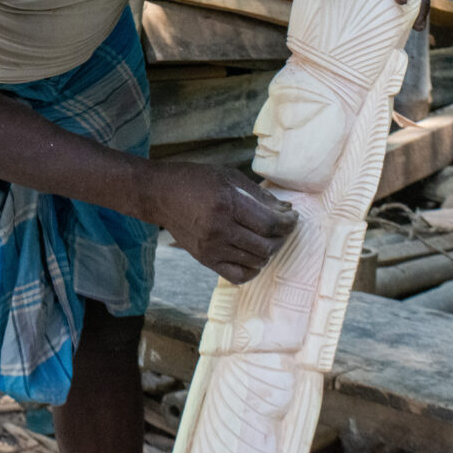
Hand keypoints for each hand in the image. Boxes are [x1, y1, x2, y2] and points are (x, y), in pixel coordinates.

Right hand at [147, 161, 298, 284]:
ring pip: (256, 261)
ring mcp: (211, 248)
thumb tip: (286, 210)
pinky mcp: (205, 259)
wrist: (160, 195)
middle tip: (284, 227)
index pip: (270, 223)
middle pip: (266, 245)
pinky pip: (238, 276)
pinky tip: (255, 256)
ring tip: (269, 239)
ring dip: (270, 252)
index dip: (288, 223)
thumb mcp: (229, 177)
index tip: (292, 217)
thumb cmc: (195, 181)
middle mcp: (219, 229)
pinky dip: (253, 269)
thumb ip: (259, 195)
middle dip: (282, 237)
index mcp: (227, 204)